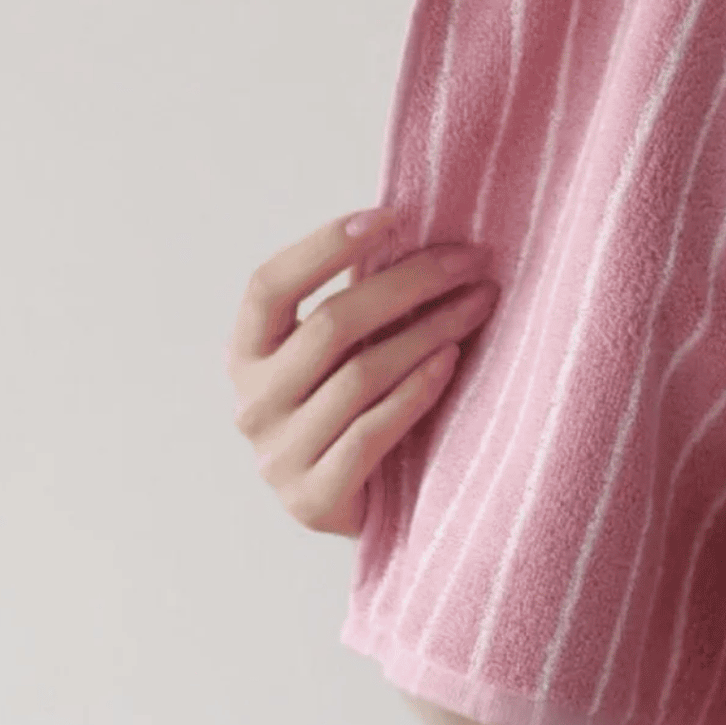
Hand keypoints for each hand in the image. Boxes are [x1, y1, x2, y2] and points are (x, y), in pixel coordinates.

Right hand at [226, 210, 499, 536]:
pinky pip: (372, 432)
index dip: (324, 244)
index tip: (390, 214)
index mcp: (246, 354)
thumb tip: (416, 227)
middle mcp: (251, 403)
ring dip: (430, 330)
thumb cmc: (356, 409)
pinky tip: (453, 360)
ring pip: (361, 375)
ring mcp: (277, 455)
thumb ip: (355, 303)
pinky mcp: (311, 499)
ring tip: (480, 303)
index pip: (269, 284)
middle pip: (332, 323)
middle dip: (412, 282)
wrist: (359, 510)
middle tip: (472, 260)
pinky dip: (417, 390)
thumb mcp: (339, 353)